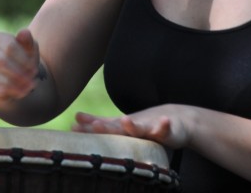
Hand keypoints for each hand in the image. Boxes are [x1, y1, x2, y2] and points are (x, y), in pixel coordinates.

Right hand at [0, 28, 41, 102]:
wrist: (13, 81)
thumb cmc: (23, 61)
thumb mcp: (30, 52)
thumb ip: (28, 42)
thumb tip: (23, 32)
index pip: (10, 46)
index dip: (23, 61)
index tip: (34, 71)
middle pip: (1, 60)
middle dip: (18, 74)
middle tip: (31, 83)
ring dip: (12, 84)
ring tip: (25, 90)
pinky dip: (1, 92)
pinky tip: (13, 94)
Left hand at [72, 106, 189, 148]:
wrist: (176, 119)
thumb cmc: (144, 126)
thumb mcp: (121, 126)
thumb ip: (99, 123)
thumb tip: (74, 120)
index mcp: (122, 127)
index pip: (103, 128)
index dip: (90, 129)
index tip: (74, 128)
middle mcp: (133, 126)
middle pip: (118, 128)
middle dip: (107, 127)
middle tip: (95, 125)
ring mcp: (149, 127)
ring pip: (141, 128)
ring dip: (133, 125)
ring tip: (126, 120)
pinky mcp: (166, 130)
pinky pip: (165, 129)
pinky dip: (164, 125)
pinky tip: (165, 122)